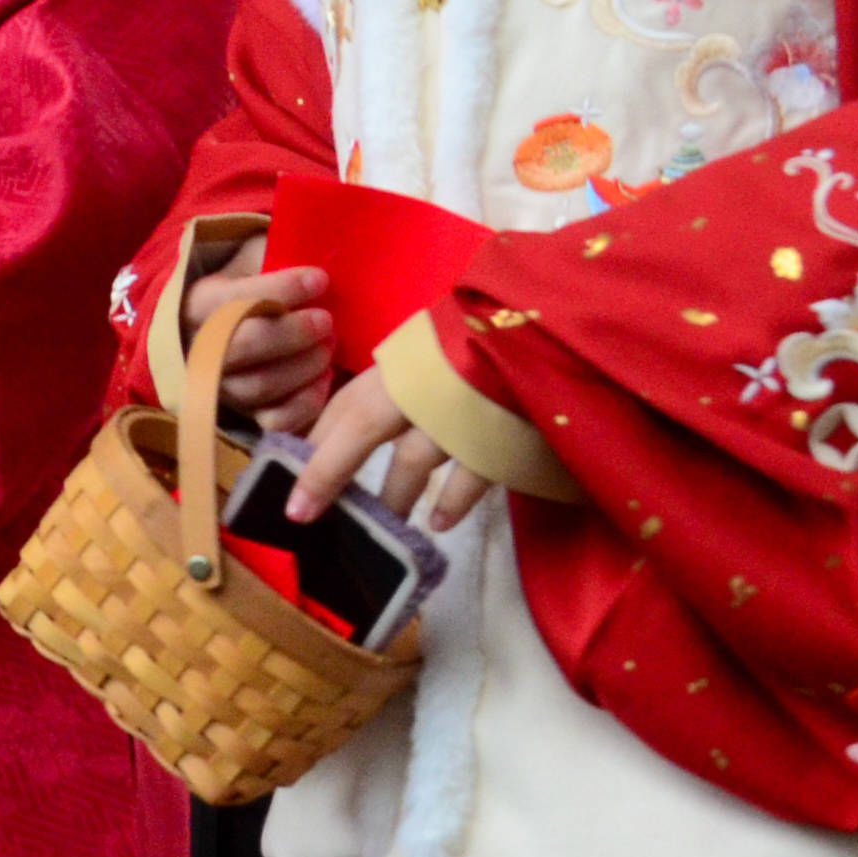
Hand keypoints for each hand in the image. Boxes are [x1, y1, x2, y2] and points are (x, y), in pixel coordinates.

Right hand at [183, 262, 337, 432]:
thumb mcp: (251, 257)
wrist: (228, 320)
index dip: (282, 290)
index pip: (236, 299)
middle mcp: (199, 350)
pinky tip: (324, 378)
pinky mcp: (244, 414)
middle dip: (291, 334)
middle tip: (326, 320)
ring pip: (259, 386)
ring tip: (329, 346)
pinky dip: (305, 402)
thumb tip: (317, 255)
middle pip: (242, 347)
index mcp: (199, 304)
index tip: (319, 280)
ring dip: (303, 366)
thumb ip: (272, 255)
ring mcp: (220, 386)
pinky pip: (274, 420)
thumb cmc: (250, 283)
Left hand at [291, 364, 495, 532]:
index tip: (287, 478)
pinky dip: (452, 502)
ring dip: (392, 497)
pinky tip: (437, 524)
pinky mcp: (505, 434)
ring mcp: (464, 407)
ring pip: (413, 459)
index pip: (346, 404)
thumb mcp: (434, 353)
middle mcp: (426, 381)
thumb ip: (397, 386)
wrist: (570, 329)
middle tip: (302, 514)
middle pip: (362, 426)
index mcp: (405, 362)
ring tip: (381, 527)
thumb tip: (349, 434)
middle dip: (328, 471)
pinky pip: (471, 476)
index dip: (316, 442)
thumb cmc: (486, 346)